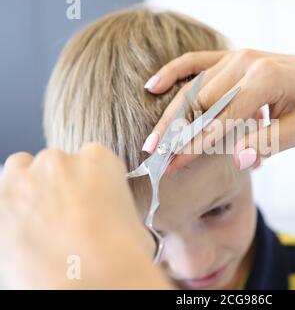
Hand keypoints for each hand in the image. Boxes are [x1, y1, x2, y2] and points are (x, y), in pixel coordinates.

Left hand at [0, 144, 170, 288]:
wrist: (91, 281)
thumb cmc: (119, 255)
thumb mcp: (134, 221)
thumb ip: (114, 207)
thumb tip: (110, 220)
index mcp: (98, 160)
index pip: (92, 159)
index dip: (90, 183)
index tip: (91, 201)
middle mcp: (59, 162)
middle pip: (54, 164)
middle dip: (58, 186)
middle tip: (67, 217)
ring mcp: (24, 181)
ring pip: (20, 172)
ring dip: (29, 191)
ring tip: (41, 224)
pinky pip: (0, 203)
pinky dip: (9, 216)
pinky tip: (25, 238)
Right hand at [142, 49, 294, 171]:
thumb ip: (268, 142)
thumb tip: (238, 159)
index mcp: (265, 78)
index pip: (222, 118)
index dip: (197, 144)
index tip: (175, 165)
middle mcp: (245, 62)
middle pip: (200, 102)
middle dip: (177, 134)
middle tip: (156, 160)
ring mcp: (235, 56)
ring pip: (193, 87)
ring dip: (171, 115)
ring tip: (152, 141)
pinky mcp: (230, 56)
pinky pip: (195, 61)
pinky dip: (173, 72)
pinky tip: (152, 86)